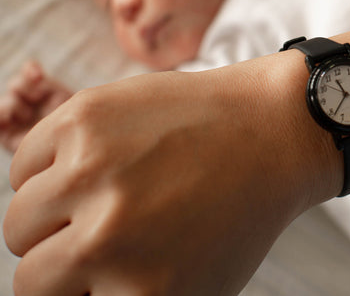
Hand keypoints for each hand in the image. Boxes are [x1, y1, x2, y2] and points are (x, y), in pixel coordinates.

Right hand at [3, 55, 339, 294]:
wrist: (276, 130)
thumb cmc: (235, 211)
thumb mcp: (191, 286)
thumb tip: (75, 292)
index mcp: (140, 293)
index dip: (79, 289)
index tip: (102, 268)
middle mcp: (108, 239)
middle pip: (29, 276)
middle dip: (62, 258)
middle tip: (109, 229)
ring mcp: (92, 173)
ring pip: (19, 219)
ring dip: (53, 213)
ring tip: (105, 193)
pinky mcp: (84, 118)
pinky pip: (24, 163)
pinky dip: (49, 167)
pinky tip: (99, 159)